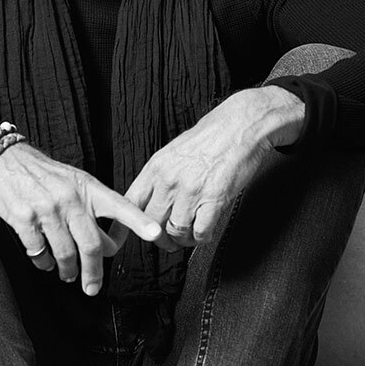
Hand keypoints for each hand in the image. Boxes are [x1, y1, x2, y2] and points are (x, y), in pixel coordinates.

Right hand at [0, 143, 161, 295]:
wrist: (4, 160)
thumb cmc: (44, 174)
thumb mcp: (74, 180)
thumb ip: (92, 206)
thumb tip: (107, 245)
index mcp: (87, 187)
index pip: (119, 205)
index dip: (138, 221)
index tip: (156, 233)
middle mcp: (70, 198)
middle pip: (92, 245)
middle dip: (94, 272)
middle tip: (92, 287)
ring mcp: (47, 209)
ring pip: (66, 254)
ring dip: (68, 270)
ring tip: (67, 274)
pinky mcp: (23, 219)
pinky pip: (39, 253)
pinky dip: (44, 263)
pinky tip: (44, 261)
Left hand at [110, 86, 303, 250]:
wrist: (240, 125)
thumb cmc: (210, 137)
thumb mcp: (173, 151)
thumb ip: (160, 176)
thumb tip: (152, 200)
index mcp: (156, 167)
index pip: (130, 202)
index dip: (125, 224)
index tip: (124, 237)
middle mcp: (169, 180)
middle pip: (151, 222)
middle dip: (158, 237)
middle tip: (167, 240)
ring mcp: (191, 190)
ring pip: (175, 232)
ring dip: (182, 240)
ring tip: (188, 236)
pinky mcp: (215, 199)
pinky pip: (201, 233)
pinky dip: (202, 238)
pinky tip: (205, 231)